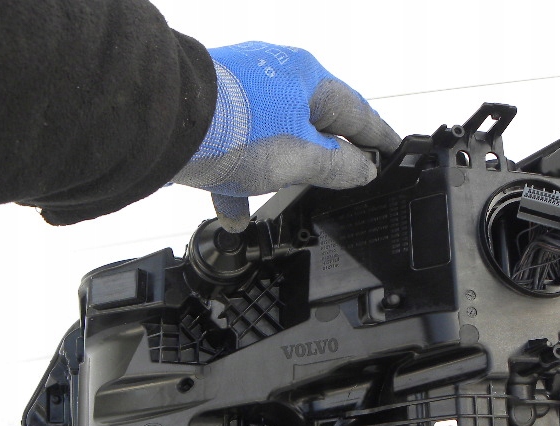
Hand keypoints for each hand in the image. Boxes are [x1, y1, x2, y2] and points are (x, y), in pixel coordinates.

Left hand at [172, 41, 401, 231]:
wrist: (166, 122)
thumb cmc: (237, 131)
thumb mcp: (300, 158)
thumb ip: (337, 167)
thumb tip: (363, 169)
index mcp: (306, 78)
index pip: (356, 112)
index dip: (378, 137)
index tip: (393, 152)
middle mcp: (274, 77)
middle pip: (312, 122)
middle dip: (326, 155)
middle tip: (346, 177)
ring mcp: (239, 93)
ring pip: (272, 139)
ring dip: (279, 175)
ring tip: (288, 200)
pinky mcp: (210, 113)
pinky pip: (236, 149)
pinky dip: (239, 180)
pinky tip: (234, 213)